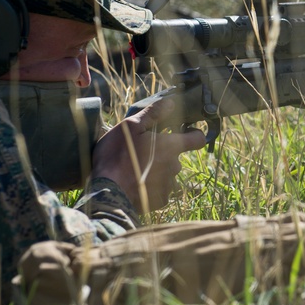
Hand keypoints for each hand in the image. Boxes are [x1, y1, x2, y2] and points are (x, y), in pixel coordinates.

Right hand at [90, 97, 205, 211]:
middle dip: (163, 153)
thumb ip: (153, 114)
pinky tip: (135, 184)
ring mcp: (169, 185)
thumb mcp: (130, 127)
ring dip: (156, 171)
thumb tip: (172, 103)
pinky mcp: (160, 201)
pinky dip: (151, 187)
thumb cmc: (117, 156)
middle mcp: (175, 166)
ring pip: (167, 174)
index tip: (184, 132)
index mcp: (171, 146)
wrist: (107, 192)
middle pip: (176, 156)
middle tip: (141, 152)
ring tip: (135, 170)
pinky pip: (160, 190)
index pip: (198, 139)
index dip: (193, 134)